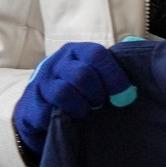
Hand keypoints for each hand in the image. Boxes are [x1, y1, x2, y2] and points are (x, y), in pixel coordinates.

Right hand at [13, 42, 135, 158]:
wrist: (40, 109)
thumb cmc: (77, 88)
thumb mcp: (94, 71)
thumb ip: (113, 62)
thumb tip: (137, 45)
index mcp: (75, 51)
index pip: (96, 54)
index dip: (113, 74)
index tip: (124, 92)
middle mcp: (56, 63)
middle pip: (81, 74)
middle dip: (97, 93)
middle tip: (101, 103)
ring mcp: (39, 84)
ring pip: (63, 92)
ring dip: (81, 106)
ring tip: (86, 112)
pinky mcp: (28, 106)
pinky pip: (45, 113)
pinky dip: (62, 118)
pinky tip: (69, 121)